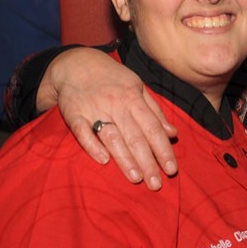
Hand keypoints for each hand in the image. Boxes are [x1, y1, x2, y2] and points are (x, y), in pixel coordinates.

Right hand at [46, 47, 178, 189]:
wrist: (75, 63)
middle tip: (156, 184)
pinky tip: (103, 161)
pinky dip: (92, 146)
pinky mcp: (73, 114)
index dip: (163, 149)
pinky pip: (82, 132)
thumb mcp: (138, 87)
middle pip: (135, 137)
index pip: (152, 128)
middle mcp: (115, 104)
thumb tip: (173, 133)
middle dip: (147, 162)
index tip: (171, 169)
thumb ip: (155, 111)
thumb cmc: (112, 79)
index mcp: (133, 98)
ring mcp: (93, 109)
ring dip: (124, 159)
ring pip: (112, 137)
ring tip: (136, 178)